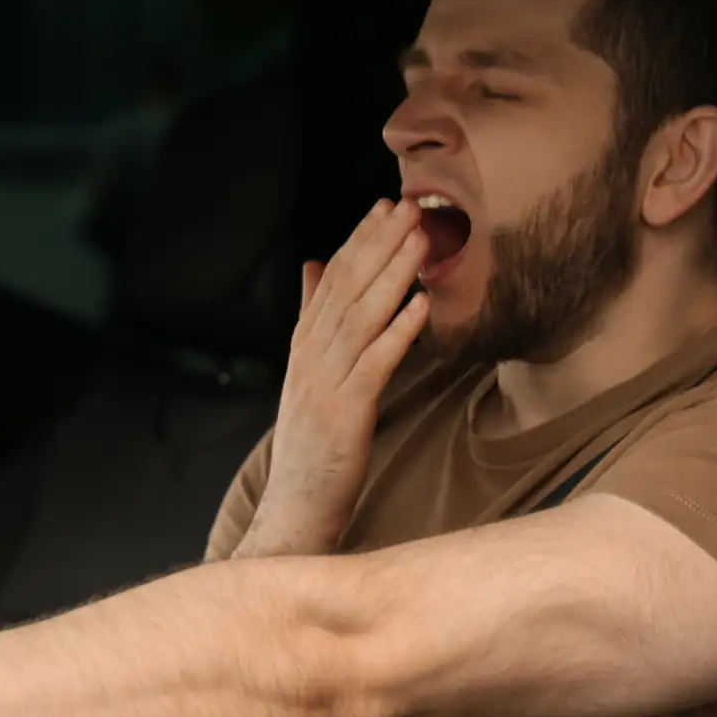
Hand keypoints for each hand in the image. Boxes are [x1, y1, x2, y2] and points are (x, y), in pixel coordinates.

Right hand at [241, 199, 429, 555]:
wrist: (294, 509)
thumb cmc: (311, 448)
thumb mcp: (308, 376)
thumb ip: (312, 321)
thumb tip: (313, 265)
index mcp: (303, 347)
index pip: (330, 280)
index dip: (358, 240)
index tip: (384, 206)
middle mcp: (310, 358)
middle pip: (346, 289)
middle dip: (379, 244)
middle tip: (410, 206)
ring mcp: (324, 384)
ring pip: (361, 318)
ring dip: (393, 275)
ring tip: (421, 240)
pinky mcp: (345, 415)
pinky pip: (375, 364)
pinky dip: (398, 332)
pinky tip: (422, 306)